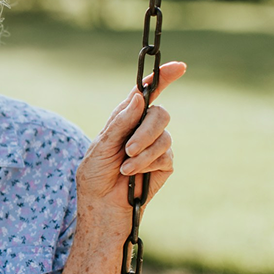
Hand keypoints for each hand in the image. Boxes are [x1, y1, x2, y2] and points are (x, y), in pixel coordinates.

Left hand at [76, 61, 186, 236]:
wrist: (101, 206)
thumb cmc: (94, 175)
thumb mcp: (101, 146)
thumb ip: (121, 122)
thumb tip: (139, 97)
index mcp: (124, 119)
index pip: (146, 94)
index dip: (163, 78)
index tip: (179, 67)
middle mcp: (142, 129)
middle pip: (160, 113)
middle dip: (146, 130)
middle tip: (129, 149)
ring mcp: (155, 146)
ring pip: (165, 135)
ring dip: (144, 151)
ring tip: (125, 167)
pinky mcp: (164, 165)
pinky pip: (166, 155)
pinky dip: (148, 164)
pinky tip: (133, 175)